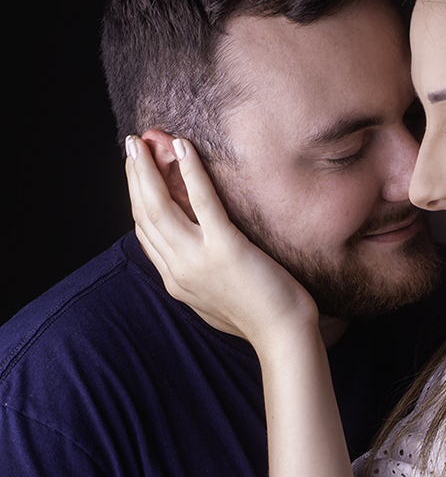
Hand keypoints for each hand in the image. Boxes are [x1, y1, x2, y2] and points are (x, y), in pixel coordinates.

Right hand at [125, 135, 317, 340]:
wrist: (283, 337)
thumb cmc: (258, 318)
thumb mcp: (214, 300)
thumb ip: (197, 277)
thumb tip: (192, 257)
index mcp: (175, 281)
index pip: (145, 233)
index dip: (136, 198)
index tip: (136, 172)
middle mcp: (179, 270)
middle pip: (145, 214)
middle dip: (134, 176)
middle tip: (131, 145)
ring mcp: (198, 259)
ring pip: (160, 206)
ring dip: (148, 168)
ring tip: (144, 140)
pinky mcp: (225, 249)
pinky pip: (201, 202)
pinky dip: (190, 171)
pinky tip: (183, 147)